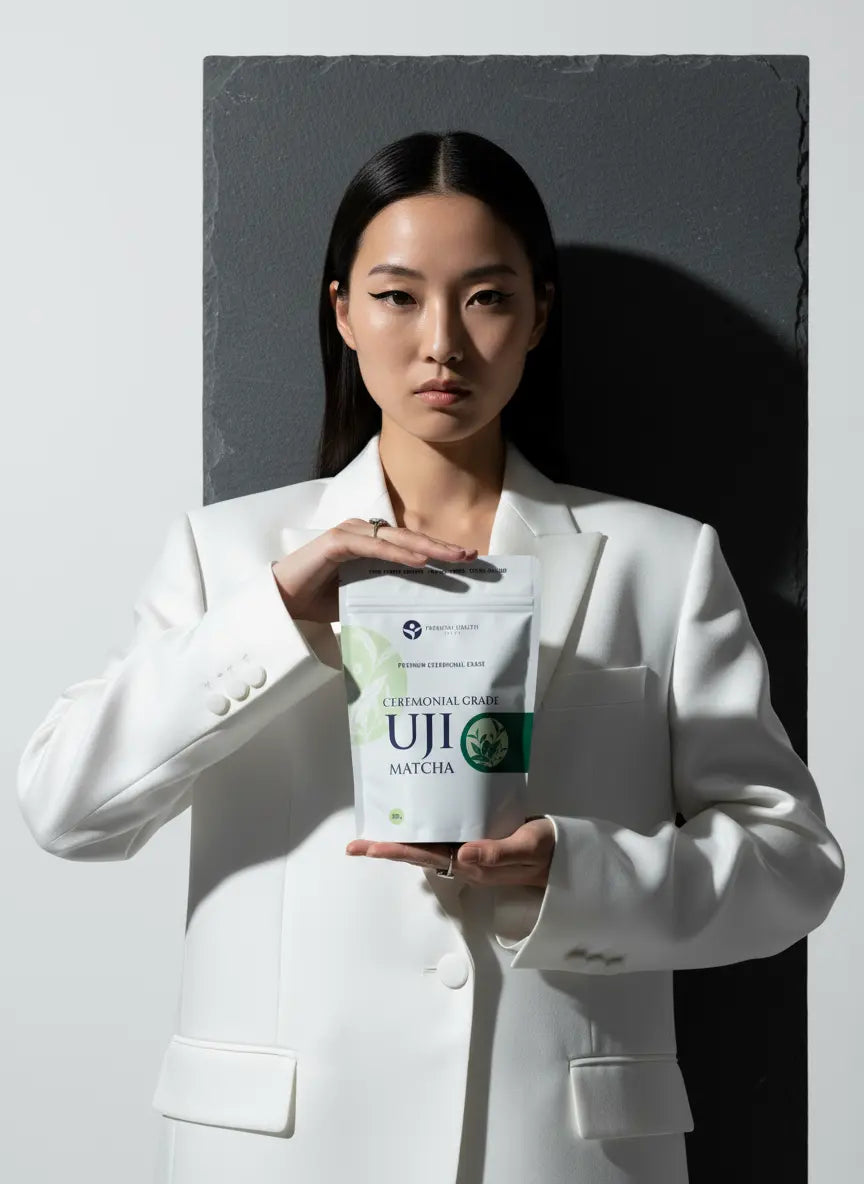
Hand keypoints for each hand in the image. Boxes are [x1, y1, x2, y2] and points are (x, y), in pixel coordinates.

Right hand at [270, 519, 477, 623]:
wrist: (284, 603)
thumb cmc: (320, 600)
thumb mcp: (364, 598)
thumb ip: (388, 594)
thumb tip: (422, 608)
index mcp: (371, 544)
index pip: (412, 546)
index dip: (440, 551)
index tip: (469, 561)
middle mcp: (364, 533)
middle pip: (411, 539)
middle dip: (443, 547)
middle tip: (472, 556)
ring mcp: (350, 534)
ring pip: (397, 539)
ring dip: (427, 548)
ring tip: (454, 558)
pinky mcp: (337, 541)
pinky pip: (373, 546)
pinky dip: (397, 553)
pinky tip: (419, 561)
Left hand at [346, 817, 555, 888]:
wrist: (562, 856)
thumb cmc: (546, 850)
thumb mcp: (527, 847)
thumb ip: (497, 852)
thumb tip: (461, 855)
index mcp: (472, 863)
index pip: (424, 857)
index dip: (394, 852)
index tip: (367, 848)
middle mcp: (464, 860)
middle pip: (417, 854)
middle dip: (387, 848)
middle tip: (355, 843)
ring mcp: (469, 852)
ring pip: (427, 846)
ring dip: (402, 839)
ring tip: (377, 827)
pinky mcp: (476, 841)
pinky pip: (442, 836)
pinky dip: (424, 827)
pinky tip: (414, 817)